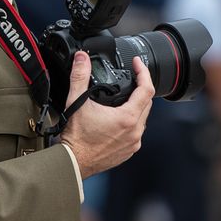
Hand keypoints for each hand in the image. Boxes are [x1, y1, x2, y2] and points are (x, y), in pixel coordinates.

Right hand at [58, 53, 153, 179]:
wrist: (73, 161)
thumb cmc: (76, 138)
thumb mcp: (77, 101)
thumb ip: (80, 75)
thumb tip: (82, 59)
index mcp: (127, 118)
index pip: (146, 89)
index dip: (143, 72)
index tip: (137, 64)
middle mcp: (134, 132)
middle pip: (147, 103)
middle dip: (141, 88)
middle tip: (132, 78)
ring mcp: (133, 143)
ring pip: (143, 118)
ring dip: (136, 106)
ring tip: (124, 98)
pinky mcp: (128, 151)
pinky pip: (136, 132)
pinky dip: (131, 122)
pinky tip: (118, 119)